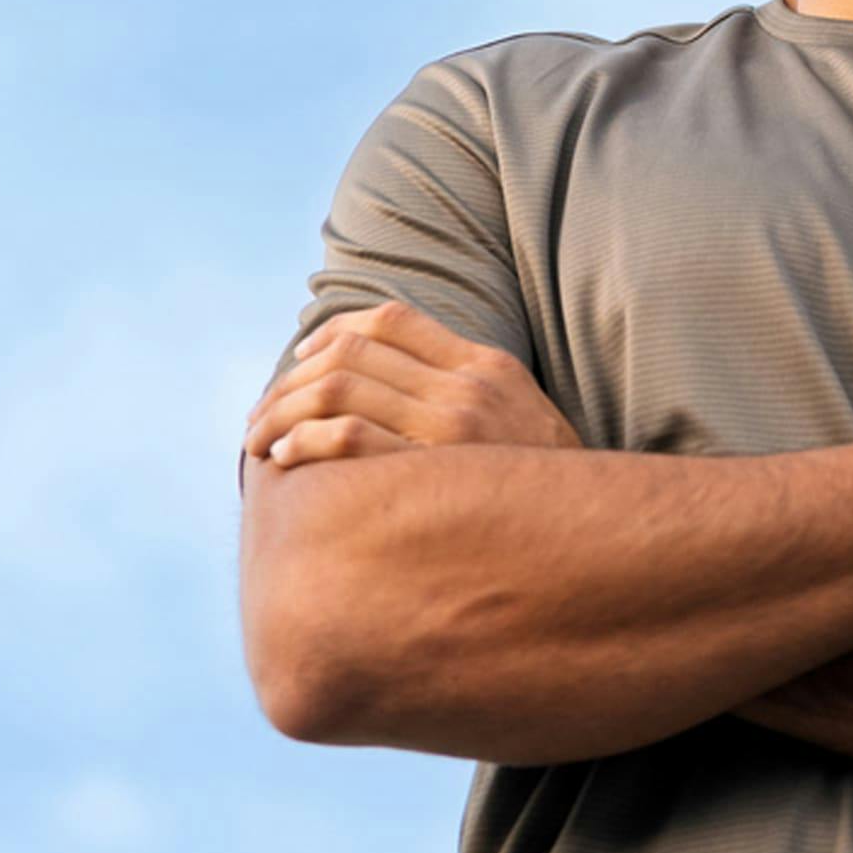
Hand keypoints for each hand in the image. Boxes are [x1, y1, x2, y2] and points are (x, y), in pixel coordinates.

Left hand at [242, 299, 582, 469]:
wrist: (592, 533)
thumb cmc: (544, 486)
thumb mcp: (522, 415)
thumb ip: (469, 391)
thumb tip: (394, 386)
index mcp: (486, 365)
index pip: (391, 319)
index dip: (333, 332)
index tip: (302, 359)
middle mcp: (466, 387)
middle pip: (352, 353)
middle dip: (290, 381)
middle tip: (261, 414)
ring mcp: (451, 428)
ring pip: (339, 390)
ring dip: (283, 413)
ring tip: (260, 441)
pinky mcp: (434, 474)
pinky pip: (349, 440)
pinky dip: (306, 443)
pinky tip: (285, 461)